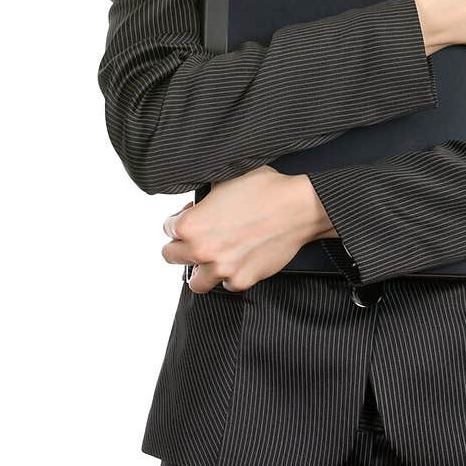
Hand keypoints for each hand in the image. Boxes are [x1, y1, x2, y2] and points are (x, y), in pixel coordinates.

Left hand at [161, 166, 315, 293]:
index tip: (194, 218)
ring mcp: (221, 269)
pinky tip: (240, 260)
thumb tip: (198, 203)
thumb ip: (203, 197)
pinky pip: (228, 285)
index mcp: (190, 224)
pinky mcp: (243, 280)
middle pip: (171, 256)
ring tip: (215, 257)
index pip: (167, 228)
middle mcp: (201, 250)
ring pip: (196, 282)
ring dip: (202, 270)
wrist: (298, 207)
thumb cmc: (266, 189)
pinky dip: (231, 276)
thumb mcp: (225, 180)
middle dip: (182, 246)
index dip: (180, 220)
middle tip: (199, 239)